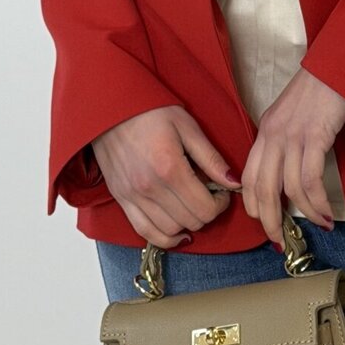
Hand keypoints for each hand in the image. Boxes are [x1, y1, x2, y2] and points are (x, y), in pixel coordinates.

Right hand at [90, 105, 236, 247]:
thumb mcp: (187, 126)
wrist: (111, 107)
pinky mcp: (121, 199)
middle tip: (209, 195)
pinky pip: (144, 231)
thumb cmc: (151, 111)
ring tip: (191, 206)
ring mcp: (133, 197)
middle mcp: (150, 188)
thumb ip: (211, 158)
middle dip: (207, 212)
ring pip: (170, 231)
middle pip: (190, 222)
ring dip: (187, 223)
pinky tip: (176, 230)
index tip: (222, 191)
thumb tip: (234, 182)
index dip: (221, 203)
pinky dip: (163, 237)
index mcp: (170, 168)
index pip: (205, 208)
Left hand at [239, 66, 344, 244]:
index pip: (249, 177)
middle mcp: (273, 135)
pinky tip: (326, 212)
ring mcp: (293, 136)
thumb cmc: (319, 87)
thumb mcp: (291, 113)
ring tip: (317, 224)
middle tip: (280, 240)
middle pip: (263, 189)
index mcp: (265, 130)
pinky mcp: (315, 137)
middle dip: (269, 220)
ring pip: (288, 188)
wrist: (336, 64)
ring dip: (303, 213)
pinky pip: (310, 180)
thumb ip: (284, 139)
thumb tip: (288, 171)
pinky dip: (317, 201)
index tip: (265, 222)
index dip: (253, 205)